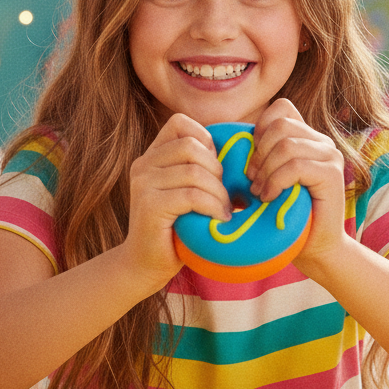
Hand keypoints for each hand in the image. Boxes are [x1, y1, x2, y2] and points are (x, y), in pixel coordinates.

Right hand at [124, 113, 230, 286]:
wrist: (145, 264)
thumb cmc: (175, 228)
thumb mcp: (187, 191)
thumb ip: (200, 169)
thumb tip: (244, 159)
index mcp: (152, 156)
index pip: (180, 123)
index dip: (205, 140)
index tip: (216, 169)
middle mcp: (143, 164)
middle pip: (190, 146)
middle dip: (216, 169)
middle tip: (224, 195)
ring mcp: (143, 184)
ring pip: (194, 171)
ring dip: (218, 192)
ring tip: (223, 209)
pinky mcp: (149, 205)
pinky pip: (191, 195)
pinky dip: (212, 206)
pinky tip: (218, 218)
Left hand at [247, 99, 346, 271]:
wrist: (314, 248)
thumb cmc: (286, 215)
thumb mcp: (268, 178)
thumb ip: (260, 155)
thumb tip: (228, 140)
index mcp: (307, 137)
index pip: (281, 108)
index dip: (260, 128)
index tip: (252, 159)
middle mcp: (322, 142)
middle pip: (280, 125)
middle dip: (259, 153)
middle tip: (252, 180)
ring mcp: (330, 156)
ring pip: (286, 145)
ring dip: (266, 171)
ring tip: (260, 193)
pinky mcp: (332, 174)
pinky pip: (295, 165)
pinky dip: (276, 181)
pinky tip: (270, 198)